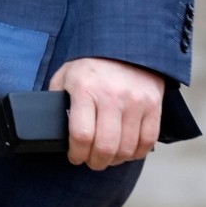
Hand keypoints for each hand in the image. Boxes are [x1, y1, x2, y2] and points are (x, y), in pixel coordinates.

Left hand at [48, 57, 162, 170]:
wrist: (126, 44)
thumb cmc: (92, 64)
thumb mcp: (66, 75)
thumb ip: (57, 99)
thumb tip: (52, 125)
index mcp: (85, 89)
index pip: (81, 134)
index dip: (76, 153)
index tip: (74, 156)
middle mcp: (112, 96)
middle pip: (105, 146)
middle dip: (95, 162)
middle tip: (91, 161)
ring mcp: (135, 102)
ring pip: (126, 148)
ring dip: (115, 160)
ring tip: (107, 157)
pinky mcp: (153, 106)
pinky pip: (147, 141)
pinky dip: (136, 153)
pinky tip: (126, 151)